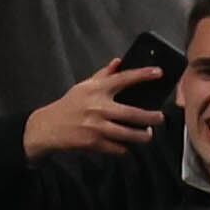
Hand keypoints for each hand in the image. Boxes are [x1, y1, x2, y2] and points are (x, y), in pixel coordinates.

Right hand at [23, 58, 166, 157]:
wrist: (48, 127)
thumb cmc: (69, 105)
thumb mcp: (83, 86)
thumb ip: (103, 75)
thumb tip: (118, 61)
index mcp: (97, 90)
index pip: (124, 79)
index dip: (143, 75)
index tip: (159, 73)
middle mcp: (98, 107)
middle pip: (133, 113)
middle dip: (151, 117)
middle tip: (160, 117)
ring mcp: (97, 127)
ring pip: (128, 134)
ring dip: (142, 136)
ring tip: (148, 134)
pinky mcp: (94, 143)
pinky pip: (117, 148)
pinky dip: (125, 148)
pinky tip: (128, 145)